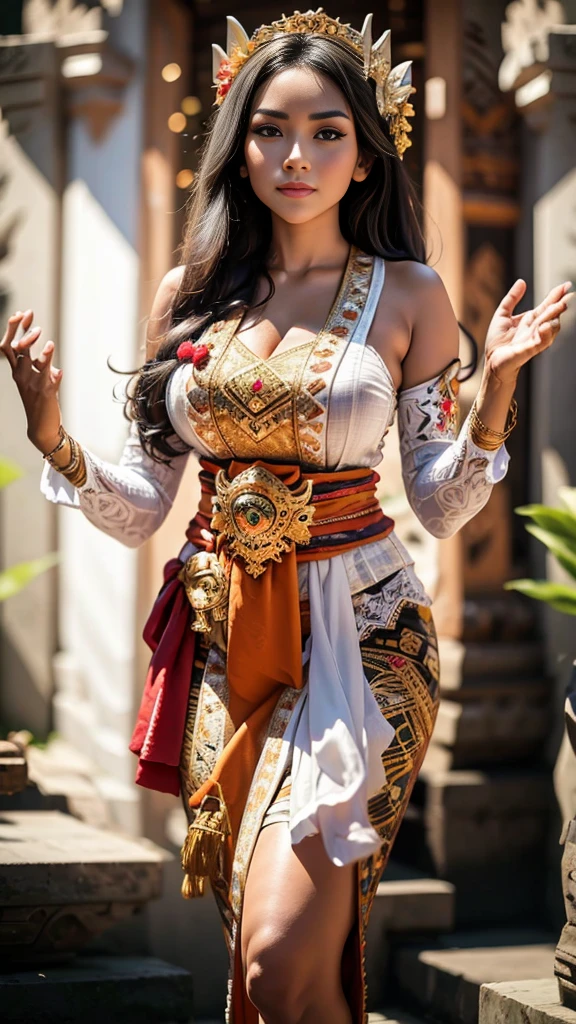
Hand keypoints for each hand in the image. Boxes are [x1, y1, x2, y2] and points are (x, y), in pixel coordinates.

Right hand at [0, 309, 63, 451]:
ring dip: (39, 350)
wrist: (42, 428)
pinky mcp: (45, 393)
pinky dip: (52, 369)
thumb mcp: (37, 380)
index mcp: (18, 371)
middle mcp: (22, 376)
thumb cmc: (40, 403)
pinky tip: (56, 361)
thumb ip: (41, 367)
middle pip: (16, 348)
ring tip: (47, 340)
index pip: (10, 346)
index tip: (22, 314)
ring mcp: (32, 384)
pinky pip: (48, 378)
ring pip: (32, 362)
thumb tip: (49, 355)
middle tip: (29, 315)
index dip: (13, 328)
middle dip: (21, 330)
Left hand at [484, 279, 572, 384]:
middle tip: (569, 294)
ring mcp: (533, 340)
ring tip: (559, 305)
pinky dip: (544, 335)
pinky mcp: (527, 351)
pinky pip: (539, 343)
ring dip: (554, 317)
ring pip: (549, 328)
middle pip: (550, 315)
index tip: (566, 285)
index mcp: (530, 320)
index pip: (546, 305)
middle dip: (560, 305)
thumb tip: (522, 282)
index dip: (556, 295)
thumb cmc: (497, 343)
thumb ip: (512, 298)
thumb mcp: (502, 315)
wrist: (491, 361)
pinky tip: (545, 326)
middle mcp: (535, 329)